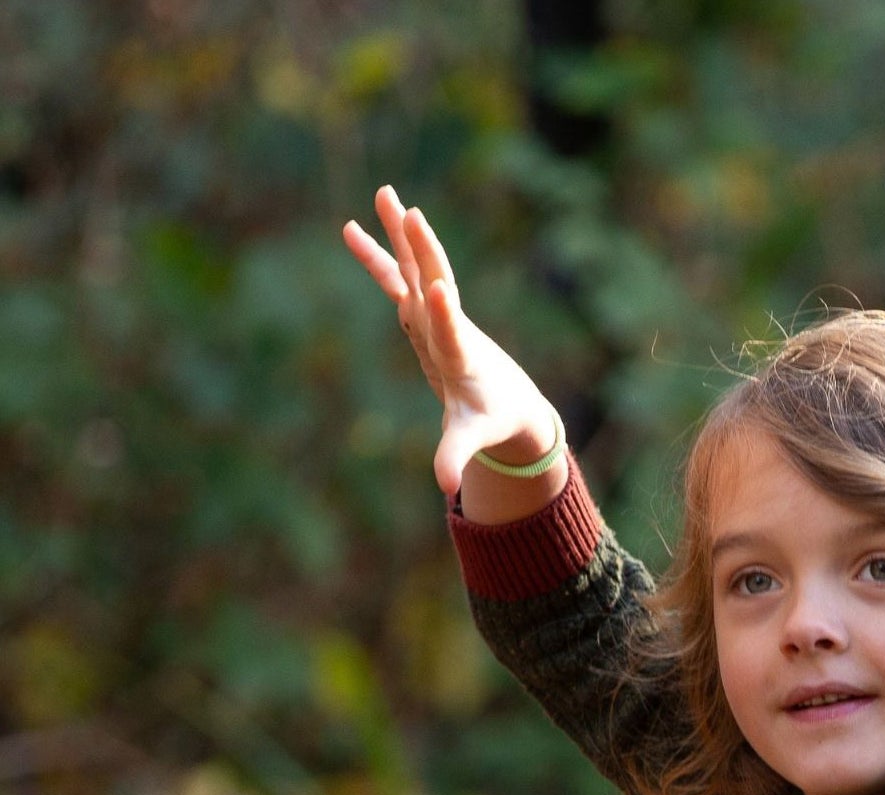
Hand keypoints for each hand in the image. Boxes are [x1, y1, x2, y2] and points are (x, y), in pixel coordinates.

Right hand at [343, 187, 563, 497]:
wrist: (510, 400)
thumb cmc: (492, 419)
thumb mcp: (474, 437)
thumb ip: (457, 455)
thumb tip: (446, 486)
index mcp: (463, 356)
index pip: (454, 332)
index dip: (447, 314)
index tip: (441, 288)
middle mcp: (451, 326)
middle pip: (437, 282)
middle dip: (426, 253)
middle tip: (414, 217)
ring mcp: (436, 314)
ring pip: (417, 268)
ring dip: (400, 235)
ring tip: (386, 194)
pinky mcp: (422, 313)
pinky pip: (396, 279)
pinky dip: (377, 257)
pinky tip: (350, 227)